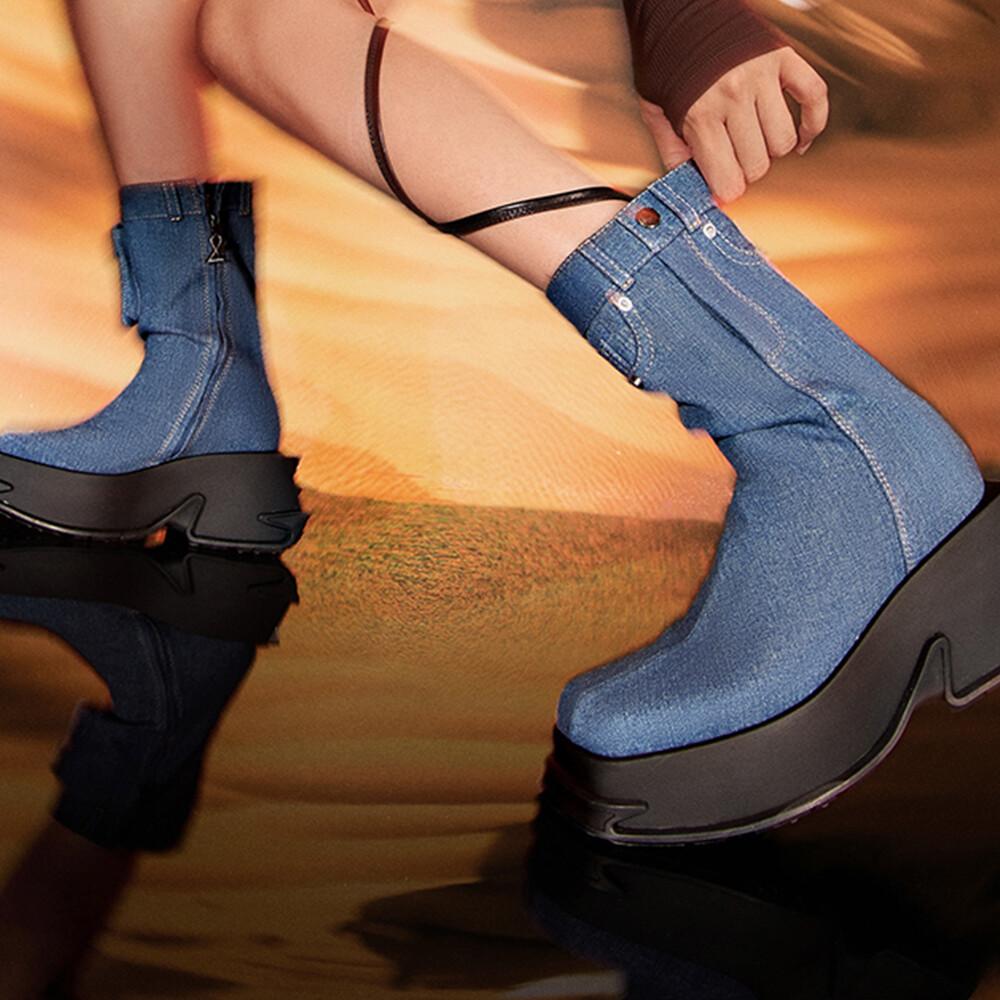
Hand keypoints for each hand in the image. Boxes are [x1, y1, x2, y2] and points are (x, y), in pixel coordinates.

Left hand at [640, 46, 828, 203]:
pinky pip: (815, 98)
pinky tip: (801, 140)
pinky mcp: (784, 58)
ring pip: (783, 141)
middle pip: (758, 165)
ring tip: (754, 139)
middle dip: (746, 171)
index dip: (726, 191)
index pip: (729, 180)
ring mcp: (762, 76)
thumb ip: (673, 153)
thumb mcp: (655, 112)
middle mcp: (734, 96)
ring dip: (772, 149)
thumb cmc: (666, 64)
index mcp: (701, 115)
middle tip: (734, 158)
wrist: (680, 9)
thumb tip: (698, 190)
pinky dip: (813, 125)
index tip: (723, 187)